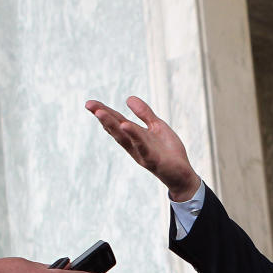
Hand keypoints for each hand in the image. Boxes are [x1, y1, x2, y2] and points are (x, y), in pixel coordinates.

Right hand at [85, 96, 199, 201]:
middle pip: (116, 129)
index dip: (104, 112)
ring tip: (100, 113)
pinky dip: (134, 136)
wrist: (183, 174)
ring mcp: (142, 153)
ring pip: (124, 138)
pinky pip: (142, 147)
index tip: (90, 103)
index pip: (117, 122)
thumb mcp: (157, 127)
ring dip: (112, 125)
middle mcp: (134, 145)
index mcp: (135, 136)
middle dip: (103, 117)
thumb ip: (144, 114)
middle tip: (89, 105)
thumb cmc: (169, 152)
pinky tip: (125, 126)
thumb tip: (128, 98)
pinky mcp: (153, 160)